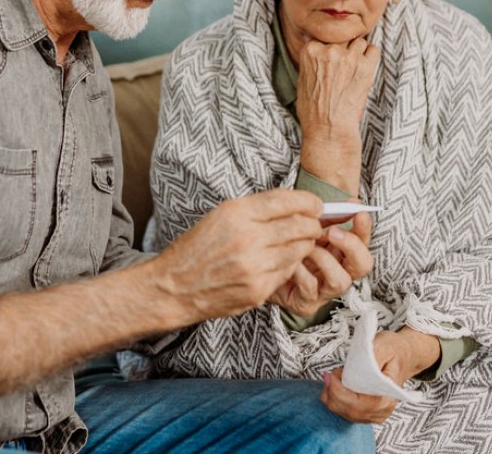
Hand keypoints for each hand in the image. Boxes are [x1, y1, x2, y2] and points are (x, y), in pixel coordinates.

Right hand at [153, 189, 323, 322]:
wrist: (174, 287)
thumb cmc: (197, 250)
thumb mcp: (220, 216)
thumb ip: (256, 209)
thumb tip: (294, 204)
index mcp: (236, 214)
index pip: (286, 201)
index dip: (308, 201)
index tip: (316, 204)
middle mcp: (247, 238)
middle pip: (299, 225)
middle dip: (313, 224)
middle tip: (314, 224)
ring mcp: (254, 266)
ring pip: (299, 249)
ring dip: (305, 245)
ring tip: (299, 242)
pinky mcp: (259, 289)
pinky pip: (289, 271)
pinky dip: (291, 264)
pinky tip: (282, 260)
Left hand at [268, 212, 373, 316]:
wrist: (256, 269)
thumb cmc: (283, 246)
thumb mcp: (305, 228)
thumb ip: (327, 218)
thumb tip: (348, 203)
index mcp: (341, 254)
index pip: (363, 243)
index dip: (364, 228)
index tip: (357, 212)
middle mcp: (338, 273)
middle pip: (363, 265)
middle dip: (351, 245)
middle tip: (332, 232)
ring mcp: (324, 292)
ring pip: (341, 281)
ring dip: (324, 259)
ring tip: (307, 247)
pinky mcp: (306, 304)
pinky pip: (311, 286)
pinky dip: (301, 271)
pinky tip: (291, 262)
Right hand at [294, 37, 379, 138]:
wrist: (329, 129)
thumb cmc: (313, 109)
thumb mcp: (302, 79)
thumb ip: (310, 59)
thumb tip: (311, 40)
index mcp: (310, 51)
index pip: (325, 36)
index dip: (329, 47)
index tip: (332, 60)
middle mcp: (330, 50)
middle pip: (342, 37)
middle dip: (344, 47)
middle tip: (344, 64)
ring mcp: (349, 57)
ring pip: (359, 41)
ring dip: (358, 51)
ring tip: (354, 68)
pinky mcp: (366, 66)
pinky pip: (373, 49)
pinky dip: (370, 57)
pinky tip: (364, 70)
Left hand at [319, 329, 440, 423]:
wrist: (403, 356)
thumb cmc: (394, 350)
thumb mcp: (384, 346)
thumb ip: (369, 358)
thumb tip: (354, 367)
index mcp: (387, 398)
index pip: (357, 404)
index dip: (339, 391)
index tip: (331, 374)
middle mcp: (381, 411)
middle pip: (346, 409)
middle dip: (332, 390)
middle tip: (333, 372)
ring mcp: (372, 415)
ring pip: (340, 411)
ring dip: (331, 393)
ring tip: (338, 375)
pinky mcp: (364, 413)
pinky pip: (341, 410)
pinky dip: (333, 397)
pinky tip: (338, 383)